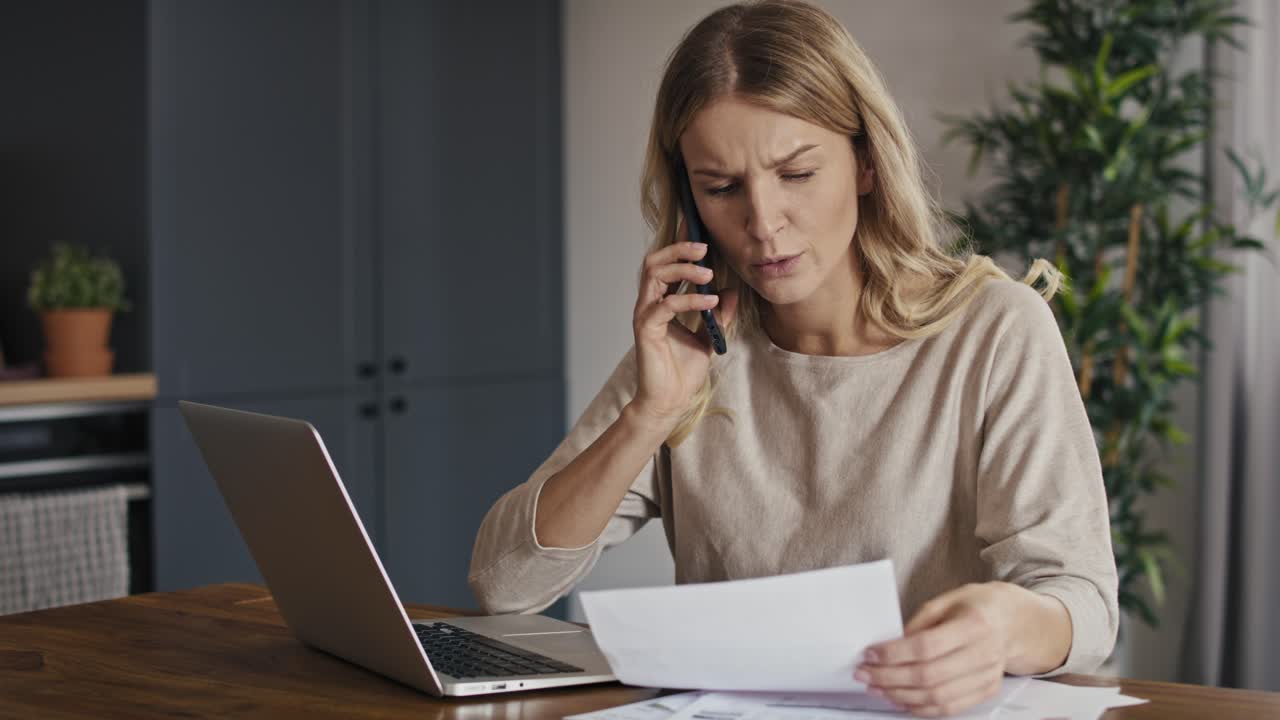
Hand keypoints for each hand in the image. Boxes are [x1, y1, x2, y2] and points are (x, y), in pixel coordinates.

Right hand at [630, 219, 737, 425]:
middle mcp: (649, 304)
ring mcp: (645, 315)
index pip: (666, 265)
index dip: (680, 246)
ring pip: (655, 275)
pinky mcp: (646, 329)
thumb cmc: (683, 371)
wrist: (671, 401)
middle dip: (679, 250)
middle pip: (655, 261)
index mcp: (661, 302)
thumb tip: (730, 292)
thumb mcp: (709, 337)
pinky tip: (711, 302)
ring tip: (708, 274)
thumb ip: (718, 315)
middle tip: (704, 249)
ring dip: (683, 269)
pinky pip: (666, 305)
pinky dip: (690, 299)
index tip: (701, 233)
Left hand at [854, 583, 1020, 716]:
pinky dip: (921, 708)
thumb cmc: (976, 606)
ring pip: (937, 697)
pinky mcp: (987, 691)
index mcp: (974, 624)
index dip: (894, 653)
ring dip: (900, 695)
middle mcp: (984, 653)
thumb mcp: (946, 600)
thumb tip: (890, 646)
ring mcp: (988, 676)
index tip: (870, 654)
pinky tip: (900, 698)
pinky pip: (950, 708)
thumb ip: (919, 623)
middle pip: (929, 675)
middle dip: (889, 677)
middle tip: (864, 673)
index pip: (927, 646)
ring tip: (877, 687)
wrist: (1013, 621)